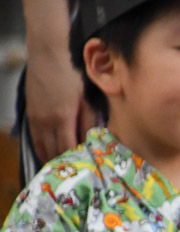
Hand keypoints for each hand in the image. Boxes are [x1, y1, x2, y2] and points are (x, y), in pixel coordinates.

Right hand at [24, 41, 97, 162]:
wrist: (48, 51)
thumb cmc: (72, 72)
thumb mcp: (87, 97)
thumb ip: (90, 122)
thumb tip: (94, 142)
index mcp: (62, 118)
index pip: (69, 149)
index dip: (78, 163)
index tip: (89, 172)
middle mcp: (45, 121)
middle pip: (54, 152)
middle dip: (67, 165)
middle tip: (79, 177)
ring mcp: (35, 117)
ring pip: (42, 148)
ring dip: (53, 160)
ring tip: (66, 172)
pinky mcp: (30, 113)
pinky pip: (35, 139)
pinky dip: (43, 149)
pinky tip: (51, 156)